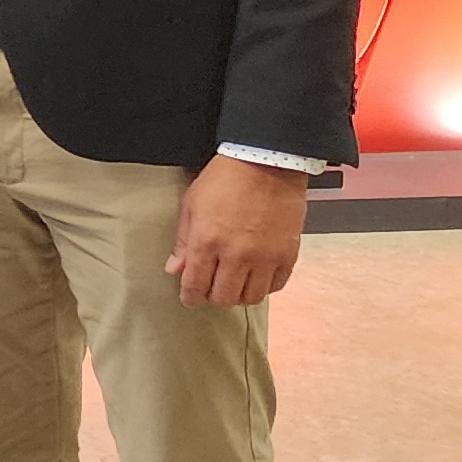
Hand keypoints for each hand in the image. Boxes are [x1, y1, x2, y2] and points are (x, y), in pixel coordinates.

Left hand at [168, 155, 308, 305]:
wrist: (267, 163)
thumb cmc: (224, 179)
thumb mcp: (191, 204)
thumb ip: (183, 241)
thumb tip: (174, 269)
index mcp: (206, 242)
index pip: (195, 285)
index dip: (190, 297)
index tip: (190, 298)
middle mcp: (236, 255)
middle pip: (224, 298)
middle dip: (213, 297)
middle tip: (212, 288)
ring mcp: (265, 257)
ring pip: (251, 297)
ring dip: (239, 294)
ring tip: (234, 283)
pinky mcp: (288, 254)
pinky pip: (276, 286)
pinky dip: (264, 286)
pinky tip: (256, 276)